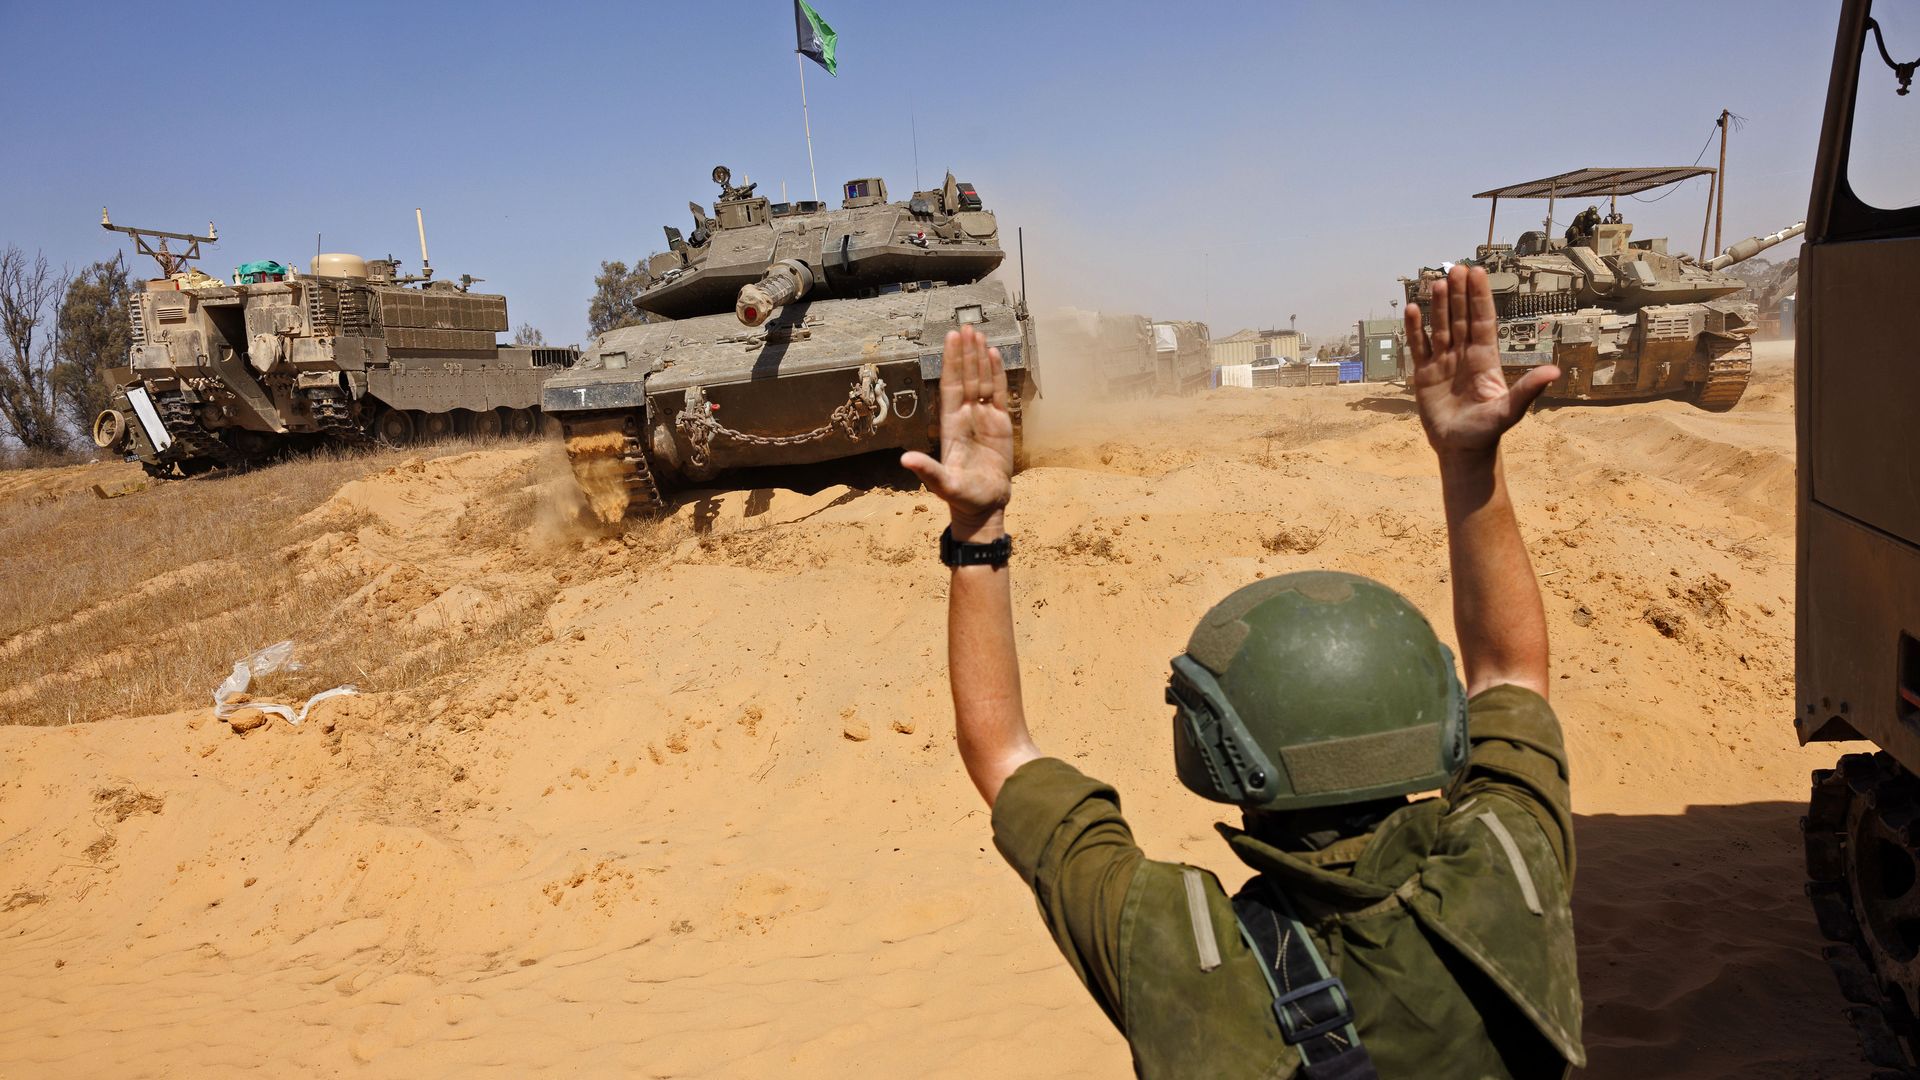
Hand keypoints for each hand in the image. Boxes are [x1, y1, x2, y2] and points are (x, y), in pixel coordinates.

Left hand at [901, 325, 1013, 539]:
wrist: (984, 507)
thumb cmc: (962, 497)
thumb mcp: (943, 485)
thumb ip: (926, 471)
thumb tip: (904, 460)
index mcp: (950, 426)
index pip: (951, 386)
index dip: (951, 363)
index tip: (951, 339)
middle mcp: (965, 417)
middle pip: (965, 377)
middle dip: (964, 352)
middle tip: (964, 326)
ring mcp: (982, 419)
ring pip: (980, 381)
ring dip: (978, 358)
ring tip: (978, 333)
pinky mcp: (1000, 425)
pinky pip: (997, 394)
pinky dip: (996, 374)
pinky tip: (994, 355)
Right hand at [1403, 264, 1559, 457]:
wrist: (1461, 450)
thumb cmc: (1487, 432)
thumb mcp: (1510, 411)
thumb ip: (1528, 389)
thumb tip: (1553, 372)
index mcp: (1485, 360)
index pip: (1482, 322)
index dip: (1479, 297)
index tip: (1477, 273)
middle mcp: (1464, 356)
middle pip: (1461, 318)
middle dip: (1459, 294)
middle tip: (1456, 267)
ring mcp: (1444, 364)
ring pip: (1441, 328)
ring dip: (1439, 306)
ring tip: (1437, 282)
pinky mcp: (1425, 375)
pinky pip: (1419, 347)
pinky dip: (1415, 329)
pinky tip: (1412, 309)